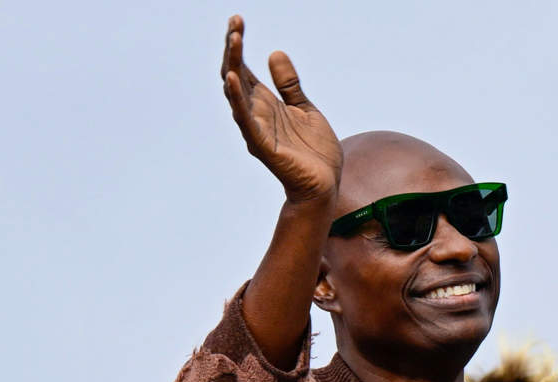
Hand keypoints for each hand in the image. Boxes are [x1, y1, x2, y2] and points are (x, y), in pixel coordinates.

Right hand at [221, 15, 341, 203]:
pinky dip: (237, 99)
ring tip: (234, 40)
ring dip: (233, 66)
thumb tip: (274, 52)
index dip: (238, 46)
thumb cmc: (314, 152)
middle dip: (232, 49)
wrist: (325, 185)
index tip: (237, 20)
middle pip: (235, 76)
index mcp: (265, 104)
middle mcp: (256, 114)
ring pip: (236, 94)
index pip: (244, 69)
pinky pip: (246, 120)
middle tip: (235, 23)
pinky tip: (233, 78)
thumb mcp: (305, 109)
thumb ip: (290, 85)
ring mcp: (257, 128)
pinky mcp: (263, 145)